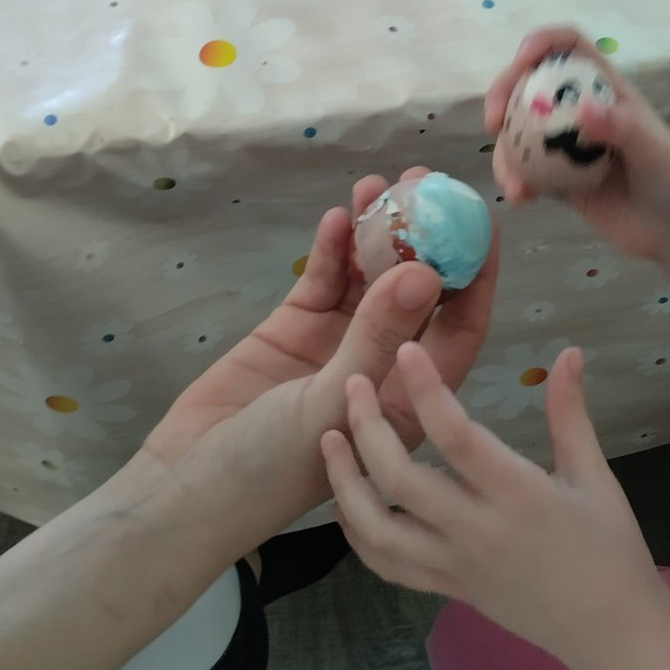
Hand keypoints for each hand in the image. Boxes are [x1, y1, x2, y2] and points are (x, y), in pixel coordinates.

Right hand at [138, 168, 498, 559]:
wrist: (187, 486)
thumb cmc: (273, 468)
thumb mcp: (332, 404)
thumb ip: (376, 338)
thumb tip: (427, 272)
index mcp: (409, 399)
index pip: (459, 330)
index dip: (476, 277)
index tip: (483, 222)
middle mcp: (382, 367)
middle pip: (417, 292)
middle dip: (426, 237)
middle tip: (428, 183)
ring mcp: (337, 344)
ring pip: (369, 277)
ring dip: (377, 232)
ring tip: (381, 183)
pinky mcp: (293, 328)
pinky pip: (324, 279)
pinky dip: (331, 249)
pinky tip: (340, 214)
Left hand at [323, 341, 666, 669]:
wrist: (610, 635)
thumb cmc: (610, 549)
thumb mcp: (596, 476)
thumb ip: (571, 413)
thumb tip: (569, 351)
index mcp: (519, 496)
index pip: (459, 438)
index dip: (427, 391)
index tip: (405, 350)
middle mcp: (478, 532)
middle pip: (401, 480)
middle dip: (367, 428)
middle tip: (352, 383)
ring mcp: (454, 566)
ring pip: (378, 529)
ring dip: (345, 483)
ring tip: (329, 439)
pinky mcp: (444, 589)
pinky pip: (386, 565)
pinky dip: (356, 533)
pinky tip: (345, 501)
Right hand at [486, 24, 669, 266]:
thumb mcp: (652, 150)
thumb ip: (620, 127)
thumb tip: (581, 111)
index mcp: (604, 89)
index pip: (568, 46)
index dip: (541, 43)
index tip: (522, 63)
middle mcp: (579, 110)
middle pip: (529, 83)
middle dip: (502, 94)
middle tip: (493, 123)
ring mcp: (565, 145)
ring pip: (517, 130)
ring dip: (503, 151)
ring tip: (512, 183)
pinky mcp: (556, 178)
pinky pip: (522, 170)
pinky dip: (513, 180)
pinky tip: (520, 200)